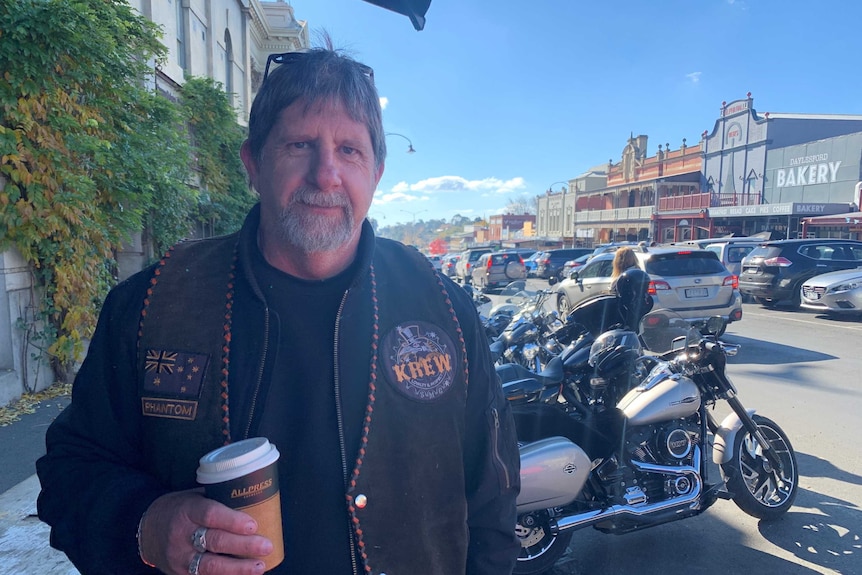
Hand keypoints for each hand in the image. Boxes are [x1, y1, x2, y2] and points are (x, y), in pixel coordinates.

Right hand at [139, 489, 272, 574]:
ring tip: (260, 566)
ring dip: (238, 568)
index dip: (232, 521)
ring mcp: (179, 558)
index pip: (210, 515)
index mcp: (186, 510)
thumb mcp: (193, 497)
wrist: (145, 530)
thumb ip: (218, 500)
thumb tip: (255, 499)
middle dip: (243, 546)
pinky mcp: (180, 574)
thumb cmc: (179, 509)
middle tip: (266, 545)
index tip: (254, 525)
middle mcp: (181, 535)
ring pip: (210, 566)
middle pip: (214, 541)